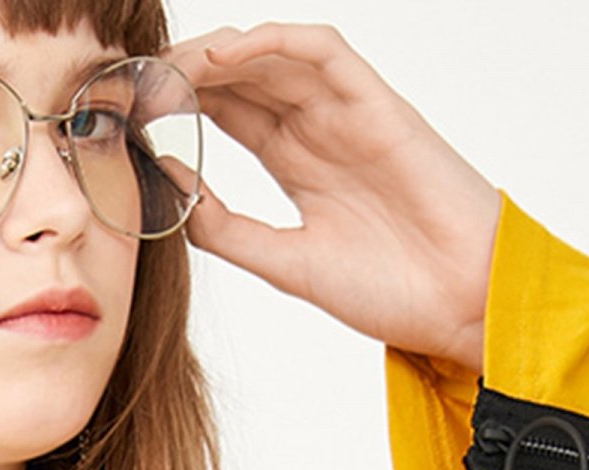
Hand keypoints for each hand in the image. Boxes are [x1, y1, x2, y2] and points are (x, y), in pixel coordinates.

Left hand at [156, 23, 502, 374]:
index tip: (130, 114)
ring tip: (171, 68)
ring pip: (275, 58)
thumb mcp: (284, 262)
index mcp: (299, 162)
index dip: (180, 103)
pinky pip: (324, 52)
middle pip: (244, 78)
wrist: (457, 306)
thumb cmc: (388, 291)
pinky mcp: (379, 105)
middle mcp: (320, 128)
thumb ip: (226, 227)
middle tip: (136, 82)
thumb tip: (168, 188)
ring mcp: (349, 113)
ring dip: (220, 55)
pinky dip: (275, 43)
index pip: (229, 112)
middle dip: (188, 73)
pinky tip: (228, 55)